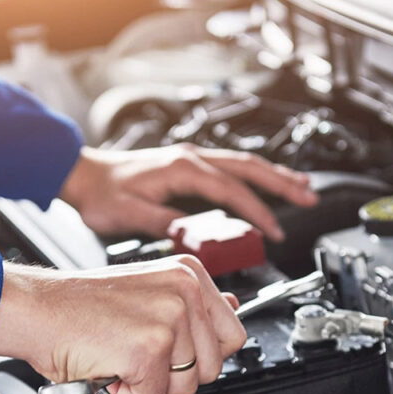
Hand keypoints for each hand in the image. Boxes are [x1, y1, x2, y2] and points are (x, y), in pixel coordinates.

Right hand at [0, 255, 246, 393]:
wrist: (35, 308)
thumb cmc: (80, 305)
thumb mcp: (148, 290)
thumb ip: (194, 303)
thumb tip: (234, 307)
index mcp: (189, 274)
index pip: (232, 334)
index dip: (200, 354)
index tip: (171, 349)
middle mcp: (185, 291)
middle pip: (213, 367)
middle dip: (174, 373)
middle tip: (136, 351)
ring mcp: (170, 319)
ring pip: (185, 387)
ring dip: (149, 384)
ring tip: (120, 354)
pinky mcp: (148, 350)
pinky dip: (127, 392)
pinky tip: (109, 364)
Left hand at [59, 144, 316, 241]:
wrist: (83, 175)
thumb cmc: (102, 194)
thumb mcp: (128, 215)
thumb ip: (163, 223)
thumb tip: (191, 234)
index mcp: (181, 169)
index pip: (231, 191)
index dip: (256, 212)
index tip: (273, 232)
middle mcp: (190, 159)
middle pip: (248, 167)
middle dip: (282, 183)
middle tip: (309, 197)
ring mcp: (190, 160)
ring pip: (243, 163)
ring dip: (273, 175)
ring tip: (302, 187)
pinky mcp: (187, 166)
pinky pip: (229, 167)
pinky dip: (253, 176)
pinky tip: (264, 183)